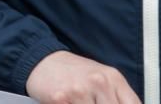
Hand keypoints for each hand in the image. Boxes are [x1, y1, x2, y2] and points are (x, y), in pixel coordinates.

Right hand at [26, 51, 140, 103]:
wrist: (42, 60)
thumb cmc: (74, 73)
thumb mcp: (103, 79)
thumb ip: (118, 98)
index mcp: (114, 78)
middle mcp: (99, 82)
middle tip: (90, 103)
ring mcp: (80, 90)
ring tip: (79, 102)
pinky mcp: (61, 98)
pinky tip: (68, 103)